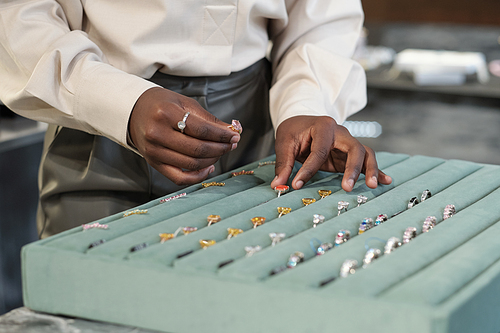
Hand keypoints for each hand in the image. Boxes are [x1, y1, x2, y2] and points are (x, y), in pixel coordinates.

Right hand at [129, 87, 239, 184]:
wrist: (134, 111)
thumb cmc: (162, 105)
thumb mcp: (184, 103)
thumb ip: (209, 119)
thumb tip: (233, 131)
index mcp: (166, 114)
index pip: (201, 130)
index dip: (221, 135)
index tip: (235, 136)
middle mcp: (157, 134)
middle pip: (197, 149)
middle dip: (220, 148)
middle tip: (231, 144)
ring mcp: (154, 151)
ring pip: (191, 164)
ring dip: (213, 160)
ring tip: (221, 152)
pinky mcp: (154, 164)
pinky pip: (180, 178)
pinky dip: (198, 176)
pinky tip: (209, 167)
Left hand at [270, 116, 391, 191]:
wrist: (301, 122)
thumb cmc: (293, 131)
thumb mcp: (284, 144)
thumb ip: (283, 164)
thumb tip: (277, 185)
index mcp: (324, 126)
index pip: (319, 151)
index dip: (308, 169)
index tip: (296, 184)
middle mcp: (341, 133)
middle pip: (355, 148)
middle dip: (353, 168)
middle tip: (347, 187)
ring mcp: (348, 143)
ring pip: (366, 154)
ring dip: (371, 170)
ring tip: (373, 186)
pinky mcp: (349, 155)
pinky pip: (367, 161)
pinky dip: (377, 171)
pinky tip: (386, 181)